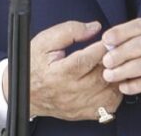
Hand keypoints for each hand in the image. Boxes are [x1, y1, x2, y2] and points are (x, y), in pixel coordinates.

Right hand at [3, 20, 122, 120]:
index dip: (102, 46)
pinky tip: (110, 81)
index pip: (88, 59)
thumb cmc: (33, 64)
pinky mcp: (83, 112)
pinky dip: (115, 92)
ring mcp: (78, 104)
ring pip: (109, 91)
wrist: (23, 92)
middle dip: (113, 61)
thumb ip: (70, 30)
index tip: (110, 39)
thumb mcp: (45, 40)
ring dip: (116, 76)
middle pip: (102, 76)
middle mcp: (70, 91)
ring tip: (115, 65)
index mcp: (59, 72)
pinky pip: (109, 105)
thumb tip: (94, 27)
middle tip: (116, 50)